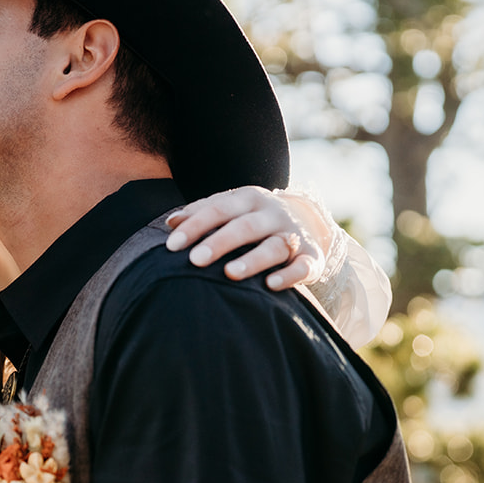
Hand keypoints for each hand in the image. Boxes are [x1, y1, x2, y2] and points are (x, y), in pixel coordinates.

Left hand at [164, 187, 336, 290]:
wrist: (307, 219)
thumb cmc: (252, 217)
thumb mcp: (230, 209)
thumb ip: (202, 213)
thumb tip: (171, 222)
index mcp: (249, 198)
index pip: (218, 210)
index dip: (195, 226)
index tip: (172, 245)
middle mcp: (272, 214)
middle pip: (245, 226)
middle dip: (219, 242)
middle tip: (195, 259)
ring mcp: (294, 234)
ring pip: (275, 246)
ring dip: (253, 259)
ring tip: (230, 273)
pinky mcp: (312, 256)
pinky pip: (304, 266)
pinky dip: (290, 275)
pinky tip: (271, 285)